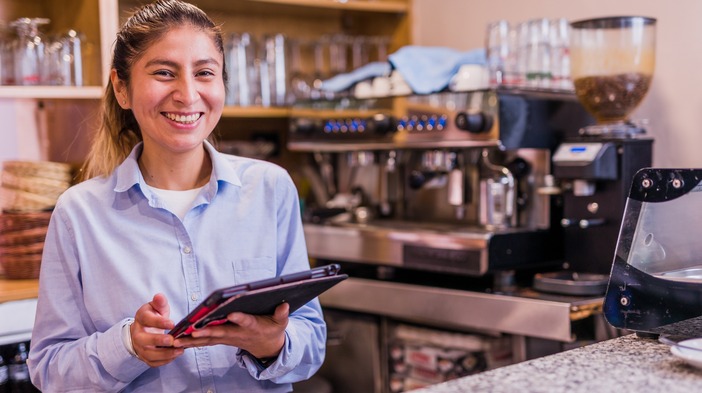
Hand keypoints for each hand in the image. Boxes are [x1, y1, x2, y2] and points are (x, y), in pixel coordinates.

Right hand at [131, 293, 183, 366]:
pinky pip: (153, 362)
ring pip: (149, 354)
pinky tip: (175, 355)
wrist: (144, 329)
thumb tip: (159, 296)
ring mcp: (140, 347)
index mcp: (141, 318)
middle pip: (144, 340)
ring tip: (179, 350)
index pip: (147, 320)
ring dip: (164, 354)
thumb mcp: (156, 307)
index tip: (172, 323)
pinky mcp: (145, 357)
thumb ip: (160, 302)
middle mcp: (137, 334)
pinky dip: (164, 361)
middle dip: (158, 341)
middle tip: (172, 340)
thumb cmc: (153, 316)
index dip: (159, 322)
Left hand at [173, 302, 288, 358]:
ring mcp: (229, 338)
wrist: (268, 348)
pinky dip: (191, 341)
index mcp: (253, 327)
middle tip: (193, 330)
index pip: (245, 321)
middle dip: (207, 332)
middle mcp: (238, 334)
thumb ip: (282, 314)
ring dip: (193, 339)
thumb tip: (285, 304)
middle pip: (221, 332)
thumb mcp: (281, 323)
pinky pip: (205, 342)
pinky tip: (178, 340)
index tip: (231, 314)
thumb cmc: (273, 330)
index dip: (239, 318)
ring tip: (177, 339)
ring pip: (209, 339)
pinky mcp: (222, 340)